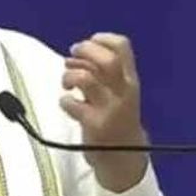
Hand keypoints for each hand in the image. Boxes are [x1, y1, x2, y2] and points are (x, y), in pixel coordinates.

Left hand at [60, 32, 148, 192]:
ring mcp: (110, 109)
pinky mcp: (96, 125)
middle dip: (84, 52)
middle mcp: (124, 91)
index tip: (89, 42)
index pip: (123, 46)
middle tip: (72, 57)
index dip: (102, 39)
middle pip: (107, 61)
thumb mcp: (118, 92)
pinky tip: (69, 105)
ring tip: (67, 84)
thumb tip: (76, 53)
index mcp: (130, 79)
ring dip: (69, 76)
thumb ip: (102, 72)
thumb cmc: (115, 118)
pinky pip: (72, 104)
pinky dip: (65, 102)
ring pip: (87, 79)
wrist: (124, 156)